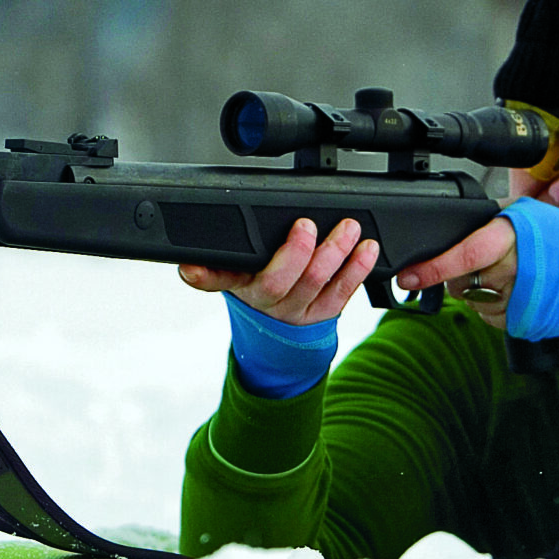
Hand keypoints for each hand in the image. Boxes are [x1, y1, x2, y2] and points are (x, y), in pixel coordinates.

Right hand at [178, 217, 378, 326]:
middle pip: (275, 282)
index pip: (215, 278)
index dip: (202, 274)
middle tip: (306, 225)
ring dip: (334, 253)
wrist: (278, 333)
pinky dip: (357, 270)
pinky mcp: (322, 315)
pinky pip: (342, 294)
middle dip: (295, 252)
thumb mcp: (239, 269)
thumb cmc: (261, 282)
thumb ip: (229, 252)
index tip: (191, 267)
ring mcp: (295, 310)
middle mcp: (264, 300)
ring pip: (315, 284)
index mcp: (238, 283)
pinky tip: (367, 250)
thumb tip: (205, 235)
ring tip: (349, 228)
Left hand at [392, 215, 518, 330]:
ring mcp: (517, 299)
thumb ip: (486, 218)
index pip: (465, 255)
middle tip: (484, 261)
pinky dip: (491, 306)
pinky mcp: (519, 322)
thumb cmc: (556, 240)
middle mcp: (514, 269)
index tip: (407, 278)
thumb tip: (444, 224)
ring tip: (506, 274)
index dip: (433, 268)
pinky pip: (487, 316)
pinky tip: (512, 291)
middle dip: (460, 276)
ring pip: (470, 301)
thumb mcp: (522, 213)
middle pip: (461, 282)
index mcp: (511, 237)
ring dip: (477, 291)